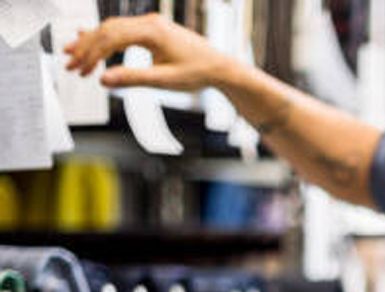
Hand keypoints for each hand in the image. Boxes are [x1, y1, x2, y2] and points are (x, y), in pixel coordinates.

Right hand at [63, 13, 231, 90]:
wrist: (219, 67)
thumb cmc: (197, 74)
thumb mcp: (164, 81)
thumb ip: (133, 79)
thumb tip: (104, 81)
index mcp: (151, 32)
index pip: (111, 39)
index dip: (92, 55)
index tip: (80, 71)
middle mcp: (149, 22)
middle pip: (107, 30)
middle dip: (86, 49)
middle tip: (70, 66)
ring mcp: (150, 24)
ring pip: (113, 29)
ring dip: (92, 43)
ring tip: (73, 56)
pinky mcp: (153, 30)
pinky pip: (123, 31)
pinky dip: (106, 38)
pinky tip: (90, 41)